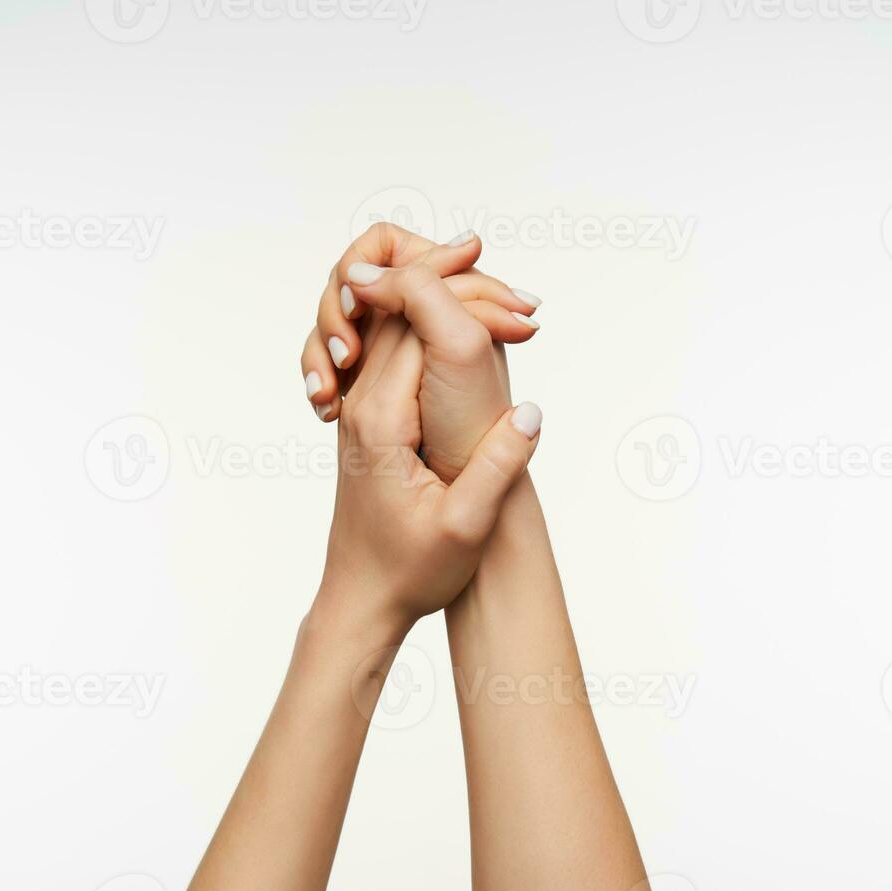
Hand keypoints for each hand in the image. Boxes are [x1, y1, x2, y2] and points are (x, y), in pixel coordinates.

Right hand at [302, 225, 539, 482]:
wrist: (470, 488)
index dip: (364, 268)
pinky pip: (332, 359)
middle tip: (348, 357)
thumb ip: (417, 291)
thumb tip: (359, 270)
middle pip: (353, 280)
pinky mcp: (379, 378)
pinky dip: (321, 375)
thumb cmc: (472, 424)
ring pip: (338, 321)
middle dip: (335, 313)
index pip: (387, 243)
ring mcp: (399, 345)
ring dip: (322, 348)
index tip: (360, 309)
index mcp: (450, 290)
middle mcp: (424, 311)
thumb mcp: (458, 344)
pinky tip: (326, 406)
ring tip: (330, 392)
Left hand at [316, 297, 541, 628]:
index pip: (418, 328)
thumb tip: (530, 412)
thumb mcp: (464, 528)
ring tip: (507, 302)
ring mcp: (361, 409)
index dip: (472, 306)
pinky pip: (398, 355)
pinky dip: (433, 334)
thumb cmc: (409, 571)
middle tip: (524, 297)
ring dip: (446, 308)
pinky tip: (474, 336)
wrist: (362, 599)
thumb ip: (497, 468)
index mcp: (381, 421)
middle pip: (403, 314)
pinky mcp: (370, 419)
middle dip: (459, 290)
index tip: (523, 309)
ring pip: (397, 329)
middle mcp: (362, 405)